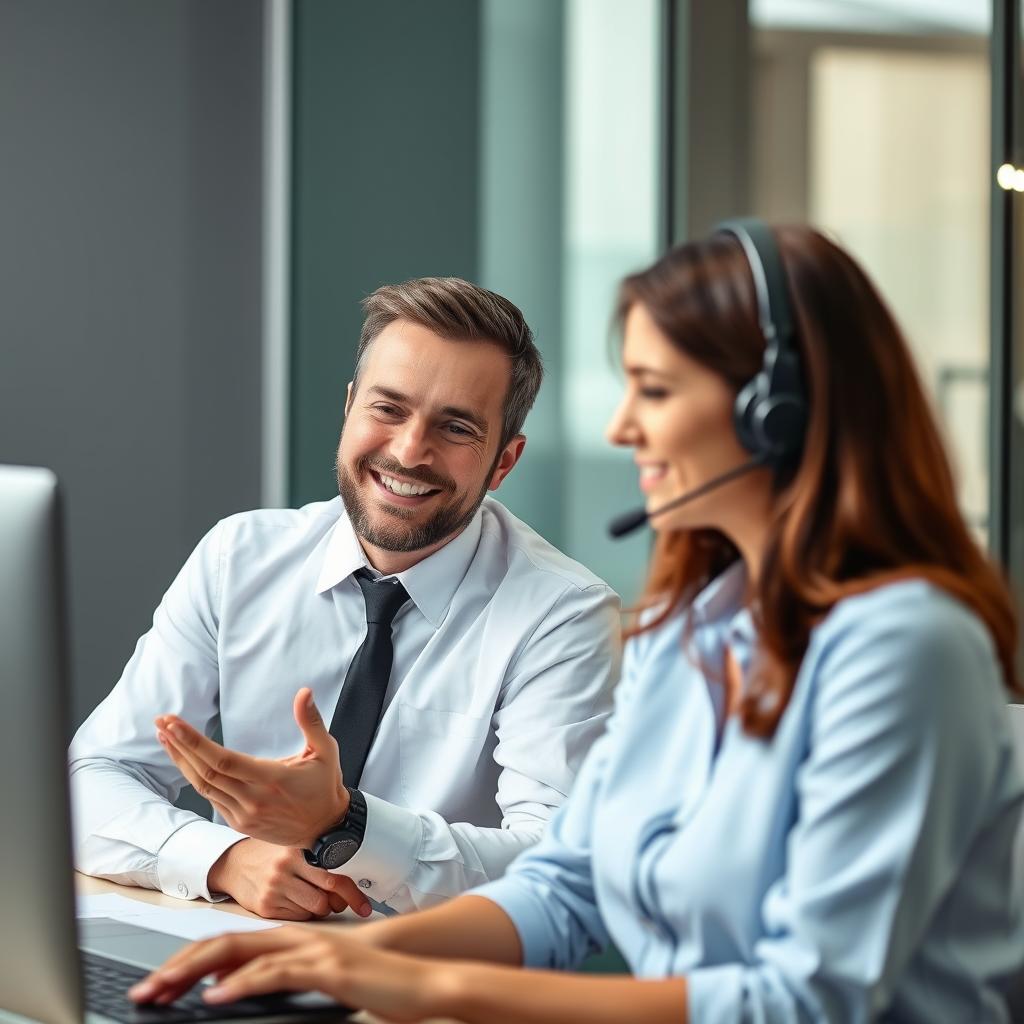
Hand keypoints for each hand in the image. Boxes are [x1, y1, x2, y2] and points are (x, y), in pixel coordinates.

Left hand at [128, 927, 455, 1022]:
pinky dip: (240, 982)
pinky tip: (215, 995)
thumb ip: (285, 978)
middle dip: (178, 966)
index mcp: (291, 939)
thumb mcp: (320, 980)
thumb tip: (242, 989)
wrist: (418, 979)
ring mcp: (310, 948)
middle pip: (224, 943)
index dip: (189, 962)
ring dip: (195, 973)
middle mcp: (295, 937)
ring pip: (240, 952)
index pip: (228, 945)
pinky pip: (274, 972)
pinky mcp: (325, 967)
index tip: (157, 984)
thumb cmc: (373, 982)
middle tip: (145, 989)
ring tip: (163, 992)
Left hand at [156, 687, 350, 847]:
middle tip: (162, 721)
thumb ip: (311, 721)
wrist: (326, 829)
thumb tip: (304, 692)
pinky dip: (194, 777)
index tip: (174, 724)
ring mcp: (243, 814)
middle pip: (205, 771)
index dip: (194, 742)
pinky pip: (211, 798)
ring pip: (202, 786)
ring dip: (181, 760)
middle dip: (179, 745)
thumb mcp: (325, 750)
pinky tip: (186, 761)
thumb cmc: (324, 785)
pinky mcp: (239, 822)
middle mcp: (253, 798)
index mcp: (271, 778)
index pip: (222, 760)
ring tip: (165, 737)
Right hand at [207, 838, 371, 920]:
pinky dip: (304, 913)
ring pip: (315, 911)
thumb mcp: (296, 843)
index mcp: (298, 848)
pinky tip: (296, 901)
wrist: (234, 863)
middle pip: (327, 899)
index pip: (335, 877)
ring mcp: (274, 889)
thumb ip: (321, 852)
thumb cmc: (273, 853)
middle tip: (339, 901)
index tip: (366, 906)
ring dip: (321, 908)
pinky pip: (298, 918)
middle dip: (339, 903)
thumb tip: (359, 870)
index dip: (355, 894)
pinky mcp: (265, 907)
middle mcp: (285, 868)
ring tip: (312, 895)